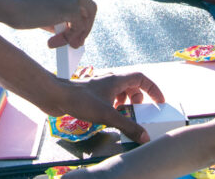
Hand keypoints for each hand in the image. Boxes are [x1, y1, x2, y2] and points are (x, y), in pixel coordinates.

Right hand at [3, 0, 95, 47]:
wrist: (4, 1)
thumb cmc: (14, 0)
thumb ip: (56, 5)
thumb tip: (70, 26)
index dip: (73, 7)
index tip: (67, 21)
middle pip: (85, 0)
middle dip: (80, 20)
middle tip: (72, 36)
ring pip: (88, 12)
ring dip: (80, 30)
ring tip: (70, 43)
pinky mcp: (71, 5)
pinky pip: (80, 25)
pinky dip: (72, 36)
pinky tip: (56, 42)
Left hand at [46, 72, 165, 143]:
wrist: (55, 96)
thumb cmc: (80, 100)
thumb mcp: (107, 115)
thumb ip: (127, 125)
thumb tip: (145, 136)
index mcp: (117, 79)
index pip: (141, 78)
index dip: (152, 89)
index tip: (159, 102)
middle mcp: (110, 80)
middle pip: (132, 86)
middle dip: (138, 99)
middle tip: (138, 112)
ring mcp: (100, 87)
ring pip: (120, 92)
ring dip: (126, 103)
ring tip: (124, 115)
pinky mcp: (92, 95)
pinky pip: (110, 98)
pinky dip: (114, 106)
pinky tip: (109, 116)